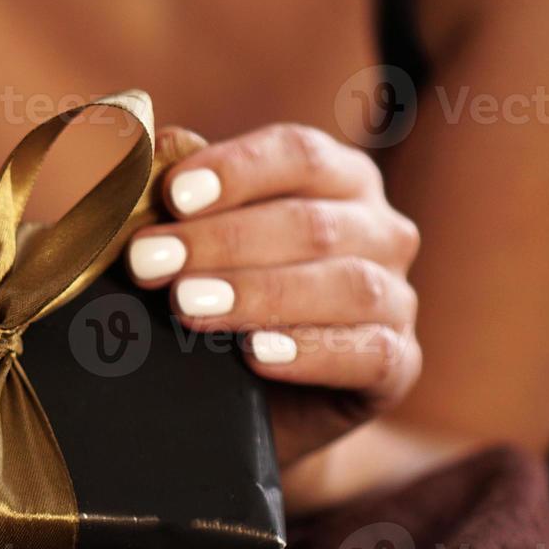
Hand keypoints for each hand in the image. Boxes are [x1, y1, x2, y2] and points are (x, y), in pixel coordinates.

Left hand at [126, 123, 421, 466]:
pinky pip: (368, 353)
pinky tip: (256, 355)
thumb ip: (185, 197)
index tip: (172, 194)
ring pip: (345, 285)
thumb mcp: (198, 246)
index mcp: (338, 179)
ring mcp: (397, 297)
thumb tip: (159, 144)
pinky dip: (309, 352)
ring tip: (187, 306)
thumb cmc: (225, 302)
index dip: (236, 170)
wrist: (254, 405)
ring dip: (258, 294)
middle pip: (311, 223)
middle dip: (222, 241)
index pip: (298, 153)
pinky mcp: (398, 364)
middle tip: (150, 262)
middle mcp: (380, 229)